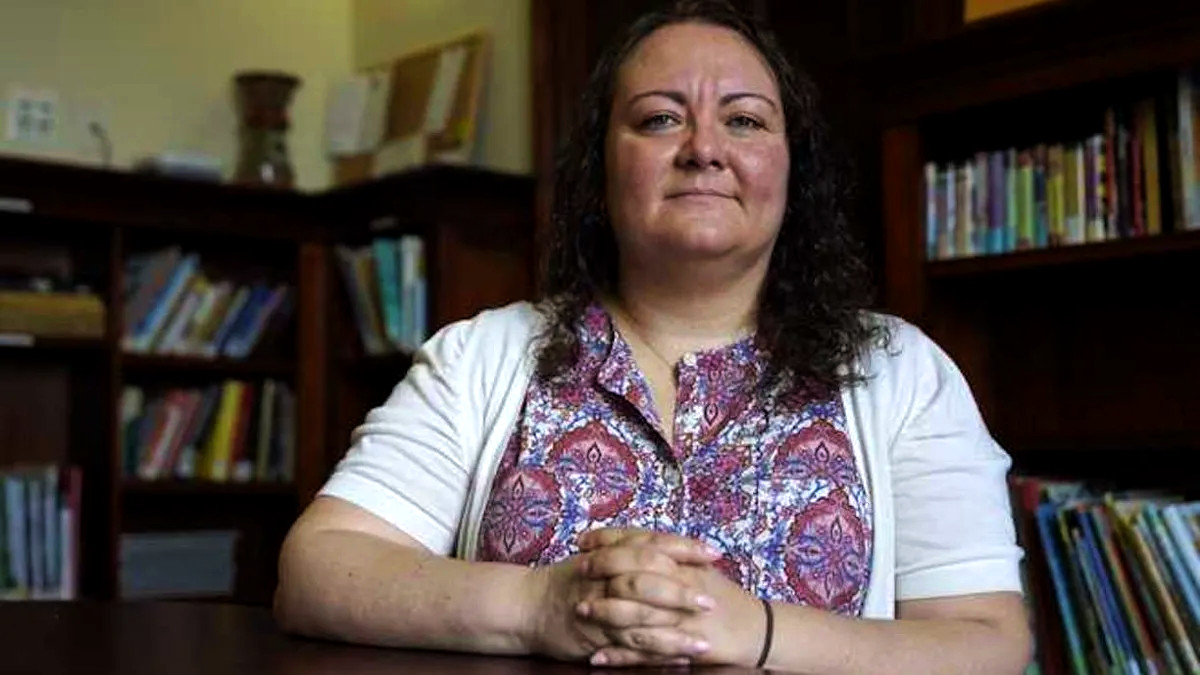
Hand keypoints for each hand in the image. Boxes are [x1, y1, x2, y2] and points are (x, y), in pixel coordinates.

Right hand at [523, 535, 720, 663]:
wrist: (525, 605)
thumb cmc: (565, 580)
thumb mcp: (595, 555)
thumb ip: (628, 548)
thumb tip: (669, 546)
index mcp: (608, 552)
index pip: (652, 544)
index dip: (683, 548)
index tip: (713, 553)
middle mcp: (604, 578)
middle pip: (647, 580)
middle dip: (681, 592)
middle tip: (711, 601)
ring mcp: (599, 609)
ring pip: (640, 618)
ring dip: (674, 632)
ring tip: (704, 642)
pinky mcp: (594, 638)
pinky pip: (628, 648)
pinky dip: (655, 654)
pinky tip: (679, 659)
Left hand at [578, 528, 766, 667]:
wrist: (756, 629)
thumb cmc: (722, 596)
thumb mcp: (697, 568)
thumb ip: (667, 554)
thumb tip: (629, 540)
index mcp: (684, 563)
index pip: (641, 543)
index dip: (609, 540)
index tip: (583, 540)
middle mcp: (682, 586)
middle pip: (637, 575)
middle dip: (604, 573)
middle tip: (577, 571)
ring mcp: (683, 618)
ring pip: (639, 615)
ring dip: (607, 613)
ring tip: (581, 611)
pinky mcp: (684, 646)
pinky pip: (647, 653)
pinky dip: (620, 657)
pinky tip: (596, 658)